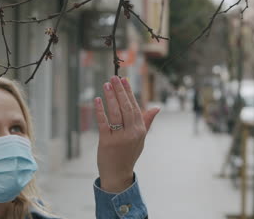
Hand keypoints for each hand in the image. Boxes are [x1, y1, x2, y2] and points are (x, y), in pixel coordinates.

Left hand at [94, 76, 159, 192]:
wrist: (118, 175)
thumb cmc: (129, 155)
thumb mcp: (141, 139)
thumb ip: (147, 122)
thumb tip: (156, 108)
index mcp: (140, 130)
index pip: (134, 107)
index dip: (129, 92)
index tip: (124, 80)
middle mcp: (132, 133)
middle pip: (126, 107)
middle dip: (120, 91)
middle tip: (114, 78)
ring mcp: (120, 138)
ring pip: (116, 113)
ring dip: (110, 97)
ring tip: (106, 85)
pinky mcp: (107, 142)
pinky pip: (104, 123)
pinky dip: (100, 110)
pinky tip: (97, 100)